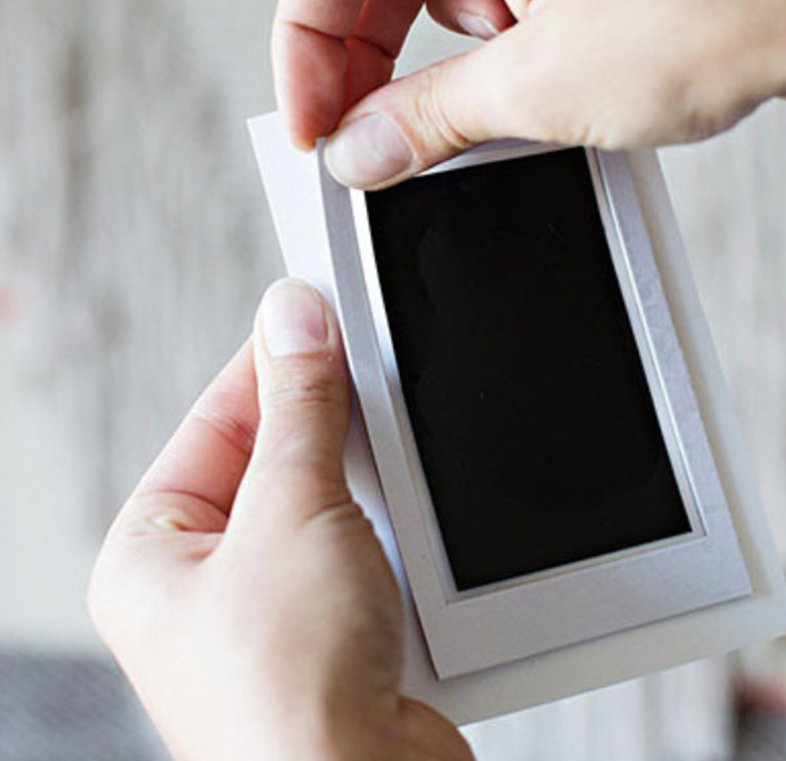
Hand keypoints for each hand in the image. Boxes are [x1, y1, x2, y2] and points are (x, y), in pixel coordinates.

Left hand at [88, 279, 473, 760]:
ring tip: (386, 469)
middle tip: (364, 375)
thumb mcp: (292, 513)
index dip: (270, 363)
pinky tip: (406, 525)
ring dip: (365, 482)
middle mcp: (208, 584)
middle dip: (325, 424)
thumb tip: (293, 317)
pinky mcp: (336, 630)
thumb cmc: (289, 695)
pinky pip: (364, 546)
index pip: (216, 420)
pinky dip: (391, 527)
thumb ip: (298, 409)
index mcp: (154, 554)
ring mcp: (275, 610)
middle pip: (274, 457)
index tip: (316, 314)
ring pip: (327, 502)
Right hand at [271, 0, 785, 186]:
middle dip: (371, 54)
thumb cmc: (716, 14)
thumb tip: (362, 147)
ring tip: (495, 104)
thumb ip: (427, 118)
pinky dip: (505, 34)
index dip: (306, 44)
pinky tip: (539, 78)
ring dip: (450, 51)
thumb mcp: (538, 87)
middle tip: (368, 134)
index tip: (314, 120)